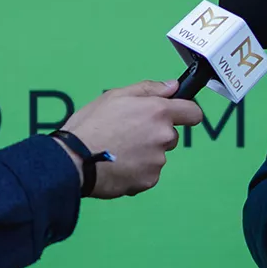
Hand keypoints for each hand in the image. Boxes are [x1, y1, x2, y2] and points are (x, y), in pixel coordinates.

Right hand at [58, 80, 204, 197]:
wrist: (74, 161)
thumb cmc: (90, 126)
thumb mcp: (115, 96)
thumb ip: (148, 89)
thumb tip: (172, 86)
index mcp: (158, 112)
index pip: (192, 112)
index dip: (186, 112)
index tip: (180, 115)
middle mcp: (163, 136)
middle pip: (170, 135)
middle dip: (155, 134)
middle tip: (127, 133)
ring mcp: (158, 161)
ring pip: (157, 155)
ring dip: (144, 153)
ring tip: (117, 151)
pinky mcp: (149, 180)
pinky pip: (148, 173)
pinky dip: (136, 171)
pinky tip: (117, 165)